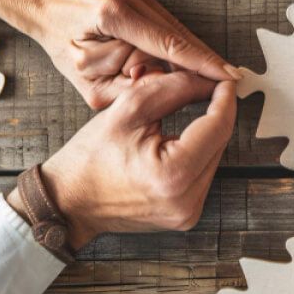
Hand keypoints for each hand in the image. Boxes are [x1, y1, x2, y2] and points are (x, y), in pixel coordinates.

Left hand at [0, 0, 237, 109]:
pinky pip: (163, 17)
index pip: (170, 44)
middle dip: (202, 60)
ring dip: (185, 52)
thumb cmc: (59, 37)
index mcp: (114, 14)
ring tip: (201, 75)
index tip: (229, 76)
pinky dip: (171, 38)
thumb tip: (166, 87)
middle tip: (226, 82)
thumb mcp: (84, 75)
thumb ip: (126, 87)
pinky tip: (176, 56)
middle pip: (179, 33)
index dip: (203, 63)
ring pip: (174, 25)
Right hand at [8, 70, 235, 248]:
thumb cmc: (90, 158)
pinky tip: (181, 138)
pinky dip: (196, 152)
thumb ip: (174, 89)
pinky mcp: (186, 215)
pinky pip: (202, 174)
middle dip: (216, 112)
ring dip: (207, 132)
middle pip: (219, 142)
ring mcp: (188, 212)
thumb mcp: (129, 111)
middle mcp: (187, 200)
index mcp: (173, 175)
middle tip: (206, 87)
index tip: (225, 78)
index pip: (217, 126)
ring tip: (189, 110)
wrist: (68, 202)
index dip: (224, 97)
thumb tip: (209, 79)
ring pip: (214, 158)